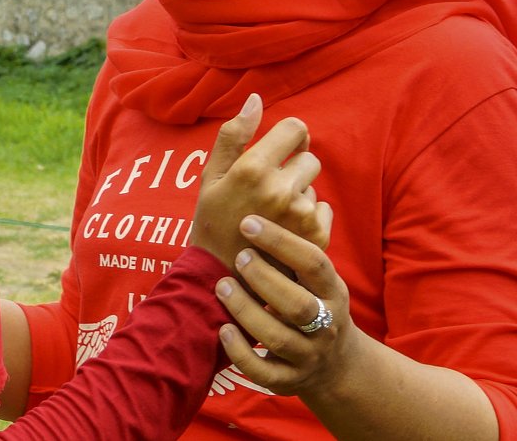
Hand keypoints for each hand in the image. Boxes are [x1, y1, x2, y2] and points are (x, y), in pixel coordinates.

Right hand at [190, 94, 331, 269]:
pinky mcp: (316, 237)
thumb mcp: (211, 176)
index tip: (278, 148)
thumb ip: (233, 135)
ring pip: (313, 185)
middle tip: (269, 187)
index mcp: (254, 168)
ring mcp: (301, 215)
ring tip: (273, 213)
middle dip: (292, 165)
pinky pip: (323, 208)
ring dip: (298, 192)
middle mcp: (282, 188)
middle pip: (308, 157)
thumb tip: (255, 99)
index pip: (295, 129)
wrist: (220, 277)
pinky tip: (286, 228)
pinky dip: (309, 214)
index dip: (288, 136)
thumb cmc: (211, 222)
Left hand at [215, 215, 358, 397]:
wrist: (335, 363)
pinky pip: (265, 375)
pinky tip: (223, 330)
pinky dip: (242, 355)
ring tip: (222, 285)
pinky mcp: (289, 381)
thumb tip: (286, 176)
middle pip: (298, 304)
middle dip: (265, 278)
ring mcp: (308, 355)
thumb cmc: (312, 298)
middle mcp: (325, 323)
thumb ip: (300, 234)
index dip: (282, 241)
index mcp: (331, 289)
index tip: (248, 222)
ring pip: (278, 338)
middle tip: (237, 255)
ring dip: (247, 311)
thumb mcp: (315, 271)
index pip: (313, 262)